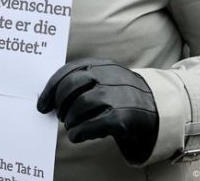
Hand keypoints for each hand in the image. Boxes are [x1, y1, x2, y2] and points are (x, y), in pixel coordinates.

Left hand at [37, 58, 158, 163]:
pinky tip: (76, 135)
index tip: (41, 105)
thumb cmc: (121, 95)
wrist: (158, 108)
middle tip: (60, 116)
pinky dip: (80, 131)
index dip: (51, 89)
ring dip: (70, 119)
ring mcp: (119, 95)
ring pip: (82, 104)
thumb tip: (49, 99)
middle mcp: (110, 76)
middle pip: (72, 85)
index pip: (68, 71)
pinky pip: (95, 123)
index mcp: (101, 64)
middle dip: (60, 103)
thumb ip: (82, 81)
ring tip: (70, 126)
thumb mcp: (104, 79)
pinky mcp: (125, 117)